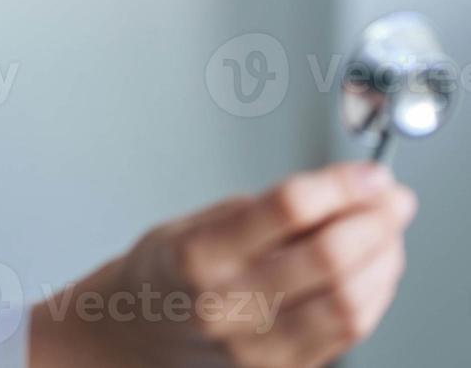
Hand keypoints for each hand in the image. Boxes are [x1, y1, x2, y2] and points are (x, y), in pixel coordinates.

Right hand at [29, 161, 416, 367]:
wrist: (129, 336)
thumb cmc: (159, 276)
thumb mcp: (191, 222)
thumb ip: (261, 210)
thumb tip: (337, 195)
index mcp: (197, 255)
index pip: (287, 209)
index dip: (341, 184)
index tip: (367, 173)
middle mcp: (226, 304)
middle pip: (328, 257)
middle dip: (374, 220)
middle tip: (390, 198)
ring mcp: (255, 346)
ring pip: (348, 301)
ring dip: (383, 260)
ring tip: (387, 233)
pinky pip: (346, 334)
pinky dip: (373, 297)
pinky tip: (373, 272)